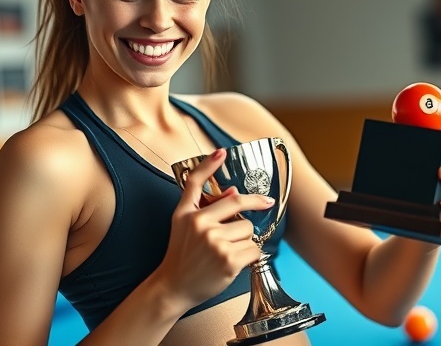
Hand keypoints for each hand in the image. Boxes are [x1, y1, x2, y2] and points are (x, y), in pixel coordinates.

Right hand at [155, 149, 275, 309]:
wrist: (173, 287)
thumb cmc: (182, 256)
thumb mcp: (184, 227)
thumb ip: (205, 206)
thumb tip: (232, 192)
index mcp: (187, 213)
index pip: (196, 182)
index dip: (209, 164)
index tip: (222, 152)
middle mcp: (199, 224)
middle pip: (238, 203)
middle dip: (255, 204)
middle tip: (266, 202)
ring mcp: (214, 242)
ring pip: (249, 229)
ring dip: (246, 239)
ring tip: (229, 250)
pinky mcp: (228, 259)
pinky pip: (254, 249)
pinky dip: (250, 255)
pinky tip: (235, 262)